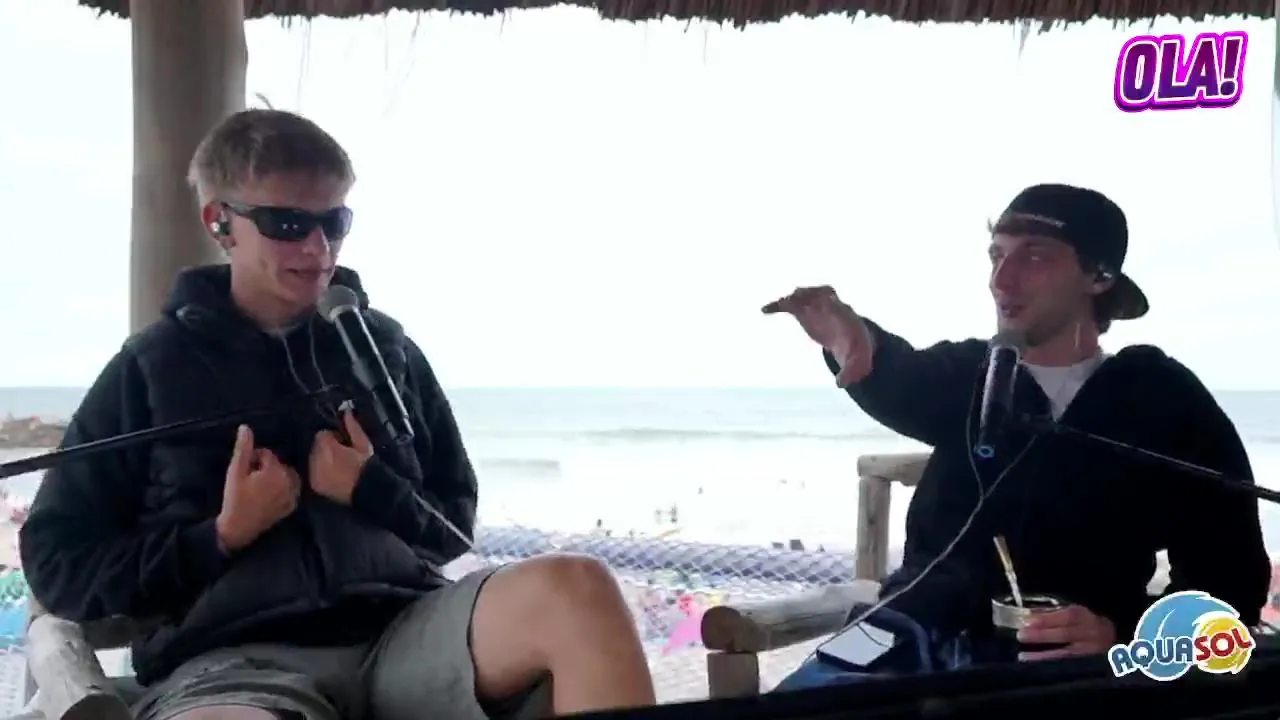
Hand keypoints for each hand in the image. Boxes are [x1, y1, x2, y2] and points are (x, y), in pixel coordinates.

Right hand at [216, 425, 300, 552]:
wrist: (238, 527)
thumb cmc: (235, 498)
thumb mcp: (235, 471)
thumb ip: (243, 449)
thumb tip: (245, 427)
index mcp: (276, 471)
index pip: (267, 454)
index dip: (253, 459)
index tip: (245, 470)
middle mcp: (289, 481)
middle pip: (279, 463)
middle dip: (266, 467)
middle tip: (251, 479)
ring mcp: (292, 494)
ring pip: (287, 475)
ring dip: (276, 476)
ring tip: (260, 485)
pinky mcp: (291, 505)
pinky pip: (291, 489)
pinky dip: (283, 488)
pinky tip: (269, 495)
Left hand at [309, 410, 374, 504]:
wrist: (368, 490)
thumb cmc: (366, 466)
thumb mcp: (363, 443)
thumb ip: (352, 427)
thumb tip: (346, 412)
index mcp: (326, 447)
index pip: (321, 435)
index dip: (332, 438)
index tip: (342, 442)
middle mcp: (314, 459)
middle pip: (314, 447)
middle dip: (325, 448)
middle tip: (340, 454)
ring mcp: (312, 473)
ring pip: (312, 459)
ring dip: (321, 459)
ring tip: (337, 465)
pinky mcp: (314, 484)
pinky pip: (312, 473)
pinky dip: (319, 472)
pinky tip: (331, 474)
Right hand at [762, 285, 873, 385]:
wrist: (849, 341)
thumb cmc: (855, 352)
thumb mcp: (857, 364)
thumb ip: (851, 373)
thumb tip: (841, 384)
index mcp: (846, 318)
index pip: (839, 306)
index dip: (830, 303)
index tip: (821, 301)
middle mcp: (831, 307)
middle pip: (822, 293)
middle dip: (811, 294)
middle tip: (797, 300)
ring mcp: (817, 307)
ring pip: (804, 295)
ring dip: (794, 298)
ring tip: (782, 304)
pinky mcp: (804, 312)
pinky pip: (790, 305)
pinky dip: (778, 305)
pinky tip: (764, 310)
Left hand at [1017, 605, 1116, 660]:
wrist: (1113, 640)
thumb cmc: (1085, 624)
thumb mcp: (1074, 613)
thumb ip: (1053, 613)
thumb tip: (1028, 615)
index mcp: (1085, 617)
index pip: (1067, 617)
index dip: (1048, 619)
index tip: (1028, 621)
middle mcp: (1091, 634)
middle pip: (1066, 634)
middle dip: (1042, 635)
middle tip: (1021, 635)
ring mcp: (1092, 652)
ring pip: (1067, 654)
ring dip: (1043, 656)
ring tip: (1023, 656)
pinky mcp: (1091, 667)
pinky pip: (1069, 667)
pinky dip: (1051, 666)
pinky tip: (1036, 667)